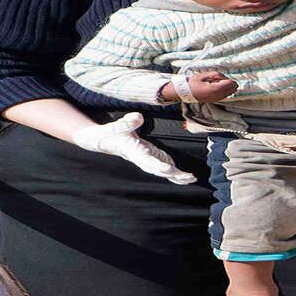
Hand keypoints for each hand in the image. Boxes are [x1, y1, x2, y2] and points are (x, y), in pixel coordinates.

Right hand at [70, 113, 195, 184]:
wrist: (104, 141)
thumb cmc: (111, 134)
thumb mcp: (116, 127)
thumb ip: (127, 122)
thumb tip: (138, 117)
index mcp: (135, 153)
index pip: (148, 161)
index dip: (159, 166)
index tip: (170, 169)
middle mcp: (143, 160)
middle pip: (160, 171)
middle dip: (174, 175)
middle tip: (189, 177)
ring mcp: (148, 160)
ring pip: (164, 172)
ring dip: (177, 176)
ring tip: (191, 179)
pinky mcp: (151, 157)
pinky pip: (164, 168)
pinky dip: (175, 173)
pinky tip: (185, 176)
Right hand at [160, 71, 238, 102]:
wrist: (185, 92)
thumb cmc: (194, 82)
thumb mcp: (205, 75)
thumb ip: (217, 75)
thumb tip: (226, 78)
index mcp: (214, 89)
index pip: (230, 84)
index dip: (229, 79)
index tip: (222, 77)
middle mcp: (217, 96)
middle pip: (232, 89)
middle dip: (230, 83)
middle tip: (221, 79)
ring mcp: (216, 100)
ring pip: (230, 93)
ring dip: (227, 87)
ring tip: (218, 83)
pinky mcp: (215, 101)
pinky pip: (225, 95)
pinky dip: (225, 91)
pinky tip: (217, 87)